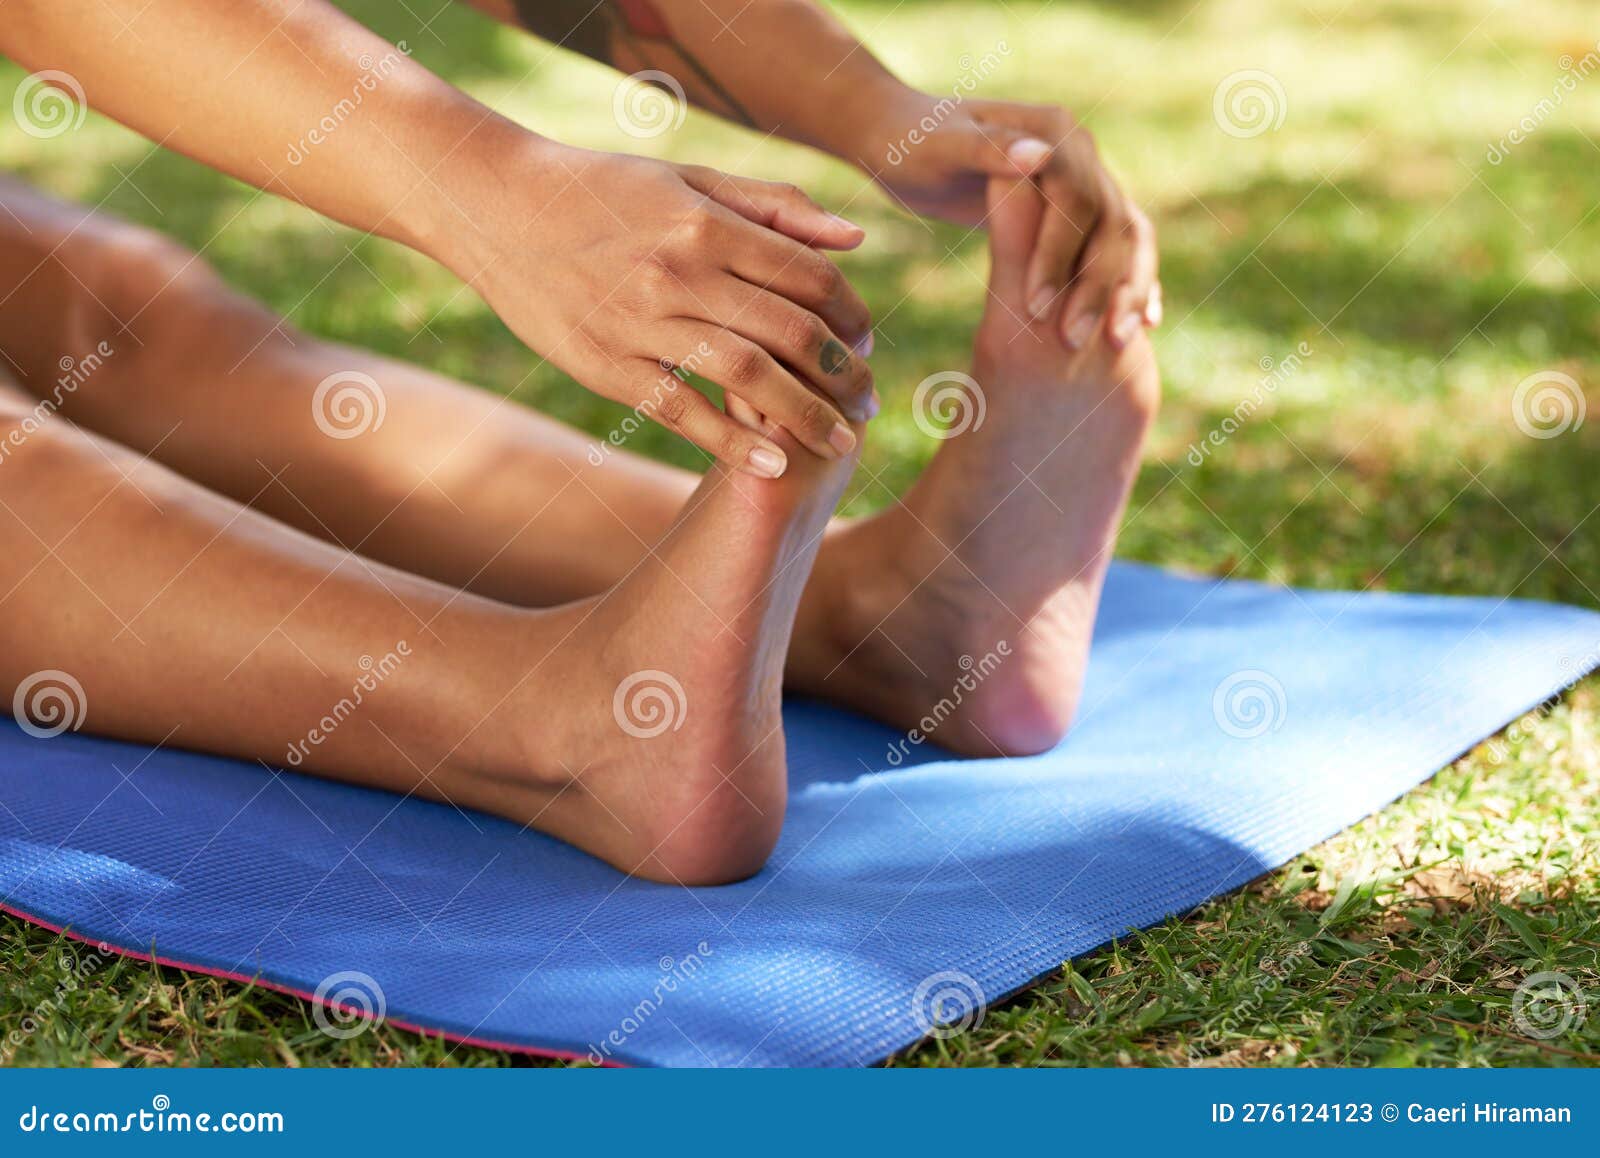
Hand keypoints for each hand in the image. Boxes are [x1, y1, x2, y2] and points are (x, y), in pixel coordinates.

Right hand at [454, 141, 876, 476]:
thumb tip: (856, 242)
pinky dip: (731, 443)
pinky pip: (681, 411)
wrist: (497, 205)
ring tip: (839, 445)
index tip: (866, 344)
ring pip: (745, 375)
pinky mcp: (605, 365)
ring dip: (804, 415)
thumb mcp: (690, 179)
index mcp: (708, 223)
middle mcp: (680, 270)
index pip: (809, 276)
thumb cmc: (602, 190)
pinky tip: (773, 467)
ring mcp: (640, 321)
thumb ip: (775, 207)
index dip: (852, 314)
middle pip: (790, 330)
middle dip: (843, 374)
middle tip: (869, 406)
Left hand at [863, 91, 1159, 351]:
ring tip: (1117, 343)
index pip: (1075, 200)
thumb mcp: (940, 149)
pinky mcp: (1079, 211)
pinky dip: (1130, 284)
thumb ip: (988, 151)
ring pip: (1124, 238)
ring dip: (1125, 290)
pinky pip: (1115, 249)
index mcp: (1056, 130)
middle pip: (1109, 223)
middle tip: (1070, 342)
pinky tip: (1139, 327)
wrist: (905, 139)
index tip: (1037, 308)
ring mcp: (1087, 180)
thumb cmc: (913, 145)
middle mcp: (1081, 152)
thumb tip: (1039, 157)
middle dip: (1096, 285)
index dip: (1061, 255)